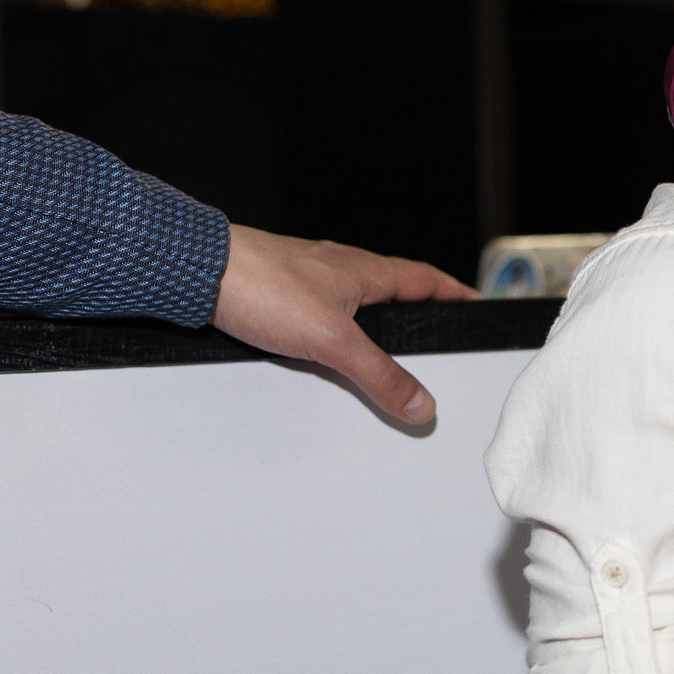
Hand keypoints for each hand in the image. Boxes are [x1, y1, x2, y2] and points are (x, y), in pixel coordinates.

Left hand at [210, 224, 475, 422]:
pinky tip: (324, 352)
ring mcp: (308, 279)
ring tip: (385, 353)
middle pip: (394, 290)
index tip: (477, 306)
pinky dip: (336, 333)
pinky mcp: (279, 292)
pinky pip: (322, 313)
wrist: (196, 271)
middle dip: (417, 312)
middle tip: (436, 333)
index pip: (427, 280)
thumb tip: (420, 404)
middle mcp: (340, 269)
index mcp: (366, 271)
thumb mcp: (333, 340)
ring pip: (356, 302)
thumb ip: (379, 374)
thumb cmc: (261, 284)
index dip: (455, 294)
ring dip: (374, 325)